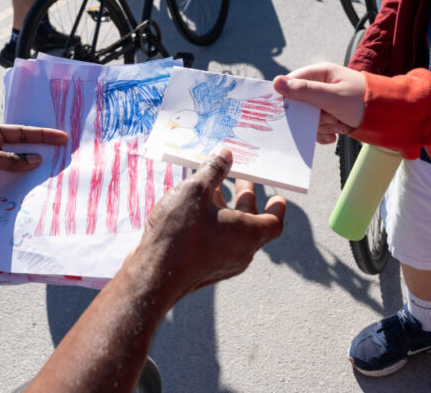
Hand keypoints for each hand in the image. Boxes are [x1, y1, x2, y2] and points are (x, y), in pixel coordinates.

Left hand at [0, 124, 67, 221]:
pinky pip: (18, 185)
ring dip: (38, 171)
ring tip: (60, 172)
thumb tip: (36, 160)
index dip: (42, 135)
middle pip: (25, 149)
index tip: (61, 137)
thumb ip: (12, 160)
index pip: (21, 132)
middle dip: (44, 151)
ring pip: (23, 168)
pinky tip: (44, 188)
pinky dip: (30, 186)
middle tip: (67, 153)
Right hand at [132, 149, 285, 305]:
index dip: (276, 207)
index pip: (274, 222)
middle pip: (252, 223)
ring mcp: (223, 264)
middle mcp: (241, 252)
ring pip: (232, 232)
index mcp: (247, 234)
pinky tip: (194, 210)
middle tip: (242, 179)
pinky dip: (214, 224)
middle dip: (246, 199)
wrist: (153, 276)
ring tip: (211, 189)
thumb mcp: (195, 190)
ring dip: (226, 210)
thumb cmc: (179, 233)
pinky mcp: (205, 269)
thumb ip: (213, 170)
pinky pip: (218, 242)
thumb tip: (226, 155)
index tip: (277, 197)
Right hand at [273, 62, 366, 144]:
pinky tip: (337, 133)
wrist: (388, 117)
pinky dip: (325, 132)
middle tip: (329, 118)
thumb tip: (276, 82)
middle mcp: (320, 86)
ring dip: (322, 125)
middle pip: (299, 104)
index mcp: (320, 73)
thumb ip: (303, 91)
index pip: (291, 83)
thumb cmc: (362, 101)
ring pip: (308, 117)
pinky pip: (316, 125)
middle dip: (312, 117)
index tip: (292, 112)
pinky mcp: (329, 114)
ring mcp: (324, 101)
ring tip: (339, 125)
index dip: (288, 98)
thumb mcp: (331, 96)